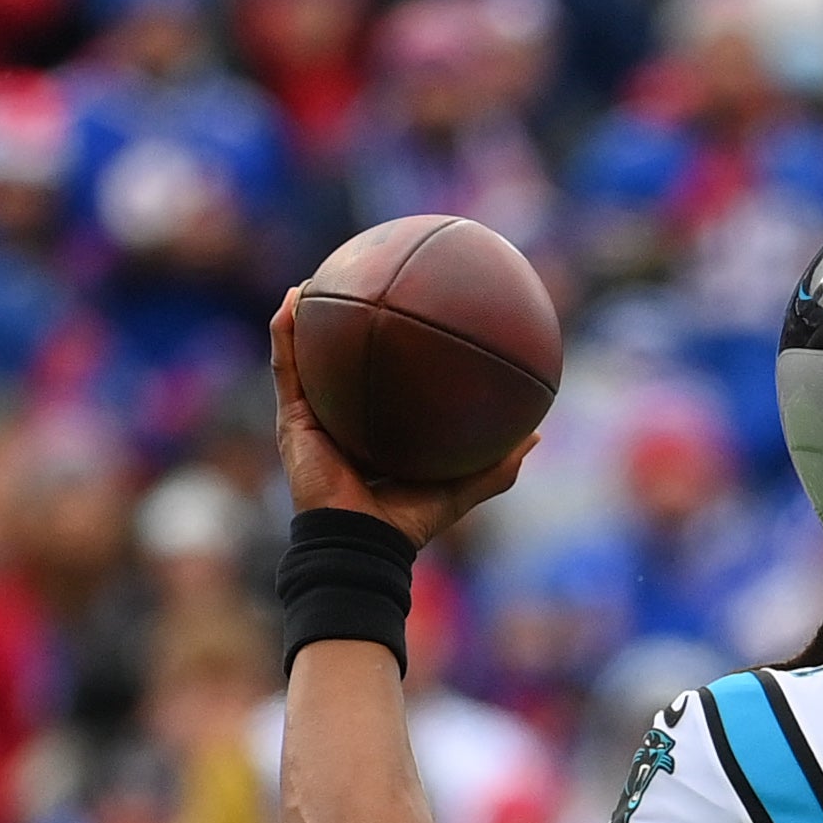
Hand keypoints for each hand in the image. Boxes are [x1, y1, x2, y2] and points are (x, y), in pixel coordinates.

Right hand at [269, 287, 537, 550]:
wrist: (362, 541)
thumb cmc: (408, 521)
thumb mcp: (461, 486)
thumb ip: (498, 465)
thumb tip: (537, 435)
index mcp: (376, 433)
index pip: (383, 386)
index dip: (391, 356)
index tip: (407, 317)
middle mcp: (341, 421)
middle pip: (341, 367)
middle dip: (345, 330)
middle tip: (362, 289)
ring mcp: (312, 419)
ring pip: (304, 359)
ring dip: (305, 319)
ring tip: (315, 281)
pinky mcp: (291, 420)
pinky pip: (285, 367)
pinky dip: (285, 332)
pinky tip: (295, 298)